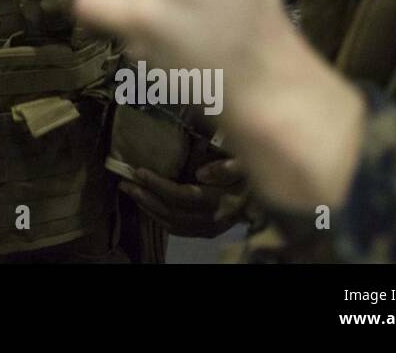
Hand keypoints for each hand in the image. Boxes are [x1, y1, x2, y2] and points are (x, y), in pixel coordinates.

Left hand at [120, 159, 247, 237]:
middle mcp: (213, 220)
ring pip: (172, 224)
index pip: (182, 196)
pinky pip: (179, 230)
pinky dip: (160, 219)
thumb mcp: (247, 163)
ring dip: (148, 208)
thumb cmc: (255, 174)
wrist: (270, 199)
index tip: (138, 171)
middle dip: (145, 197)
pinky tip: (148, 207)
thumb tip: (200, 174)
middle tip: (125, 182)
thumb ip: (227, 168)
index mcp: (222, 201)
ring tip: (131, 192)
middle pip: (172, 212)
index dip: (158, 185)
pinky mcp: (208, 232)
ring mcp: (210, 229)